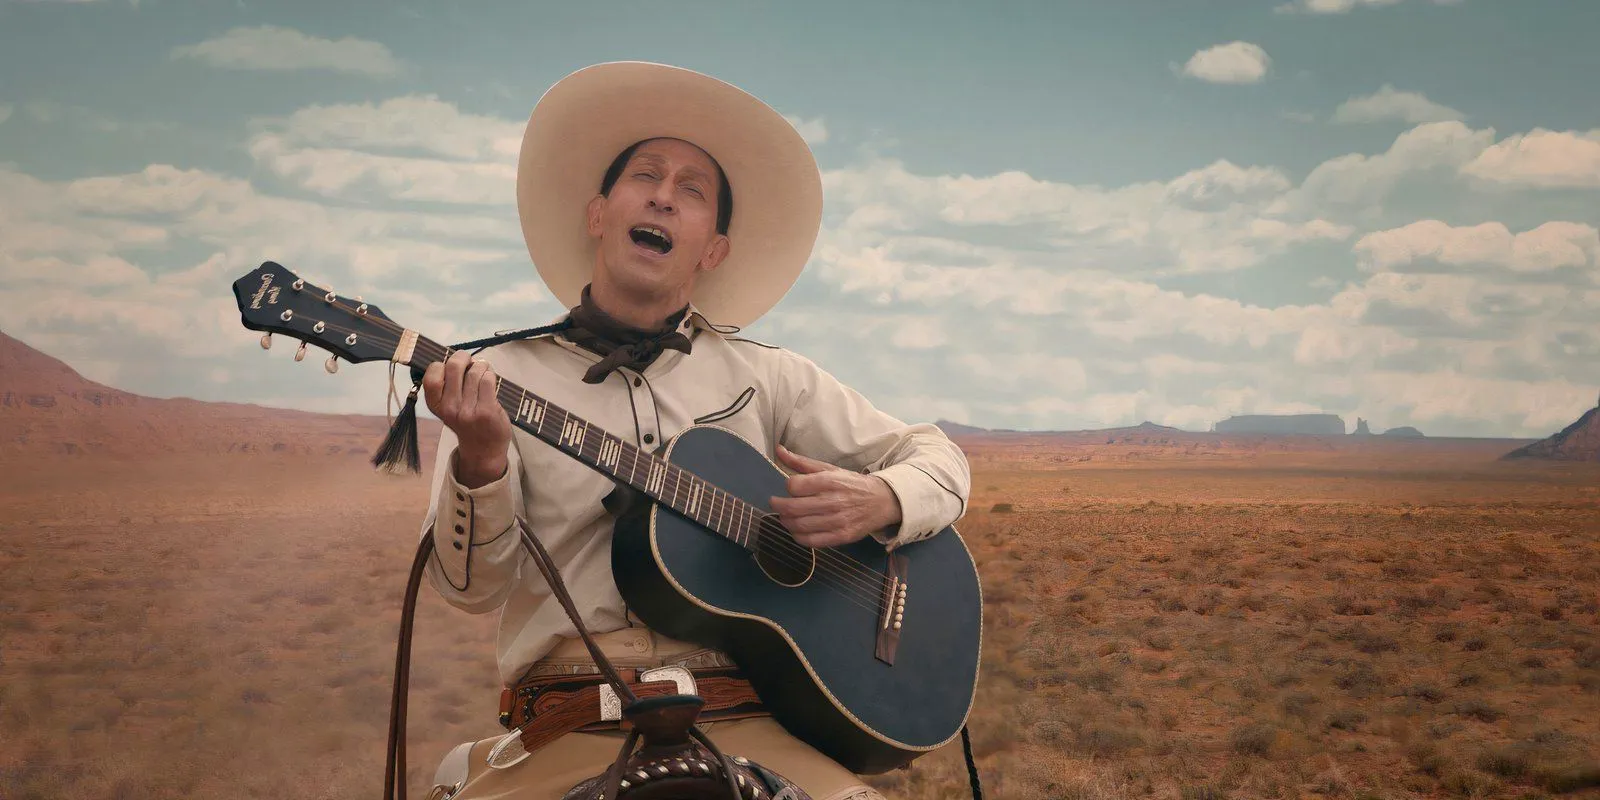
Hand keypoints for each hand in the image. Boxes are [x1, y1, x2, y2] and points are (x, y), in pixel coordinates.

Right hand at [422, 351, 510, 487]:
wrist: (483, 449)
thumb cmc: (467, 422)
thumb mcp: (449, 407)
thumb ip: (448, 385)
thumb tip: (457, 356)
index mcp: (435, 404)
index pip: (431, 375)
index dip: (442, 364)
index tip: (451, 367)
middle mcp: (449, 408)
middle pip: (454, 366)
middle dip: (464, 357)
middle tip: (470, 361)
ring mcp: (468, 410)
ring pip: (474, 371)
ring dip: (482, 366)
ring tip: (484, 372)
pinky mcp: (486, 410)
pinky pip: (488, 379)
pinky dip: (491, 374)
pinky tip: (491, 380)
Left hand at [768, 444, 901, 548]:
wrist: (883, 502)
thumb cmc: (852, 484)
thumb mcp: (830, 469)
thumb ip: (803, 462)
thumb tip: (779, 450)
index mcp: (830, 481)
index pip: (795, 486)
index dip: (788, 486)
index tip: (789, 487)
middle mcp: (834, 501)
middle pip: (793, 507)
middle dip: (778, 506)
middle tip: (776, 503)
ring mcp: (838, 521)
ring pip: (800, 525)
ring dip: (786, 522)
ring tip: (784, 517)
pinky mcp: (841, 536)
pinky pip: (811, 541)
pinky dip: (798, 537)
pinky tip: (797, 530)